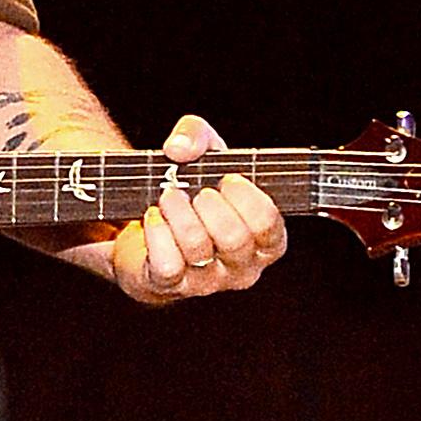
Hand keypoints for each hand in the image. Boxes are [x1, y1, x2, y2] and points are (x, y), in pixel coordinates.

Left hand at [110, 114, 285, 305]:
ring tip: (168, 196)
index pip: (269, 226)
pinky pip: (167, 264)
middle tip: (196, 191)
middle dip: (210, 205)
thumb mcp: (202, 154)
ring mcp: (207, 282)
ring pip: (197, 247)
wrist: (151, 226)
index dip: (247, 198)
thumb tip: (179, 149)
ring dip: (178, 211)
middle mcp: (242, 267)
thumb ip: (196, 134)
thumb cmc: (192, 192)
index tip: (228, 179)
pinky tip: (153, 216)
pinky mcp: (170, 286)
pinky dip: (157, 233)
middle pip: (234, 238)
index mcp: (264, 241)